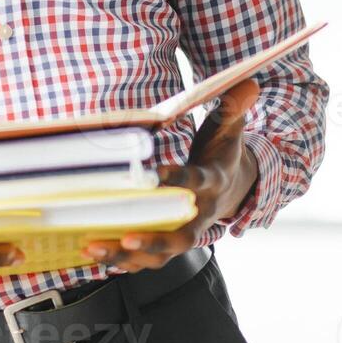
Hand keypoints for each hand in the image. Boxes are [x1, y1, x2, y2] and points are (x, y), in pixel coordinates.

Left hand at [83, 78, 260, 272]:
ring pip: (159, 255)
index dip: (178, 180)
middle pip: (182, 237)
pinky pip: (145, 259)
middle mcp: (200, 214)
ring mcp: (184, 232)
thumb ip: (234, 107)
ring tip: (94, 248)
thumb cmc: (222, 153)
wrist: (233, 186)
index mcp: (213, 182)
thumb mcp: (230, 128)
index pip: (196, 182)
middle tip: (126, 237)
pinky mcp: (168, 242)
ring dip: (127, 256)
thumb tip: (249, 82)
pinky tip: (92, 254)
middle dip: (154, 240)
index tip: (151, 176)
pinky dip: (120, 260)